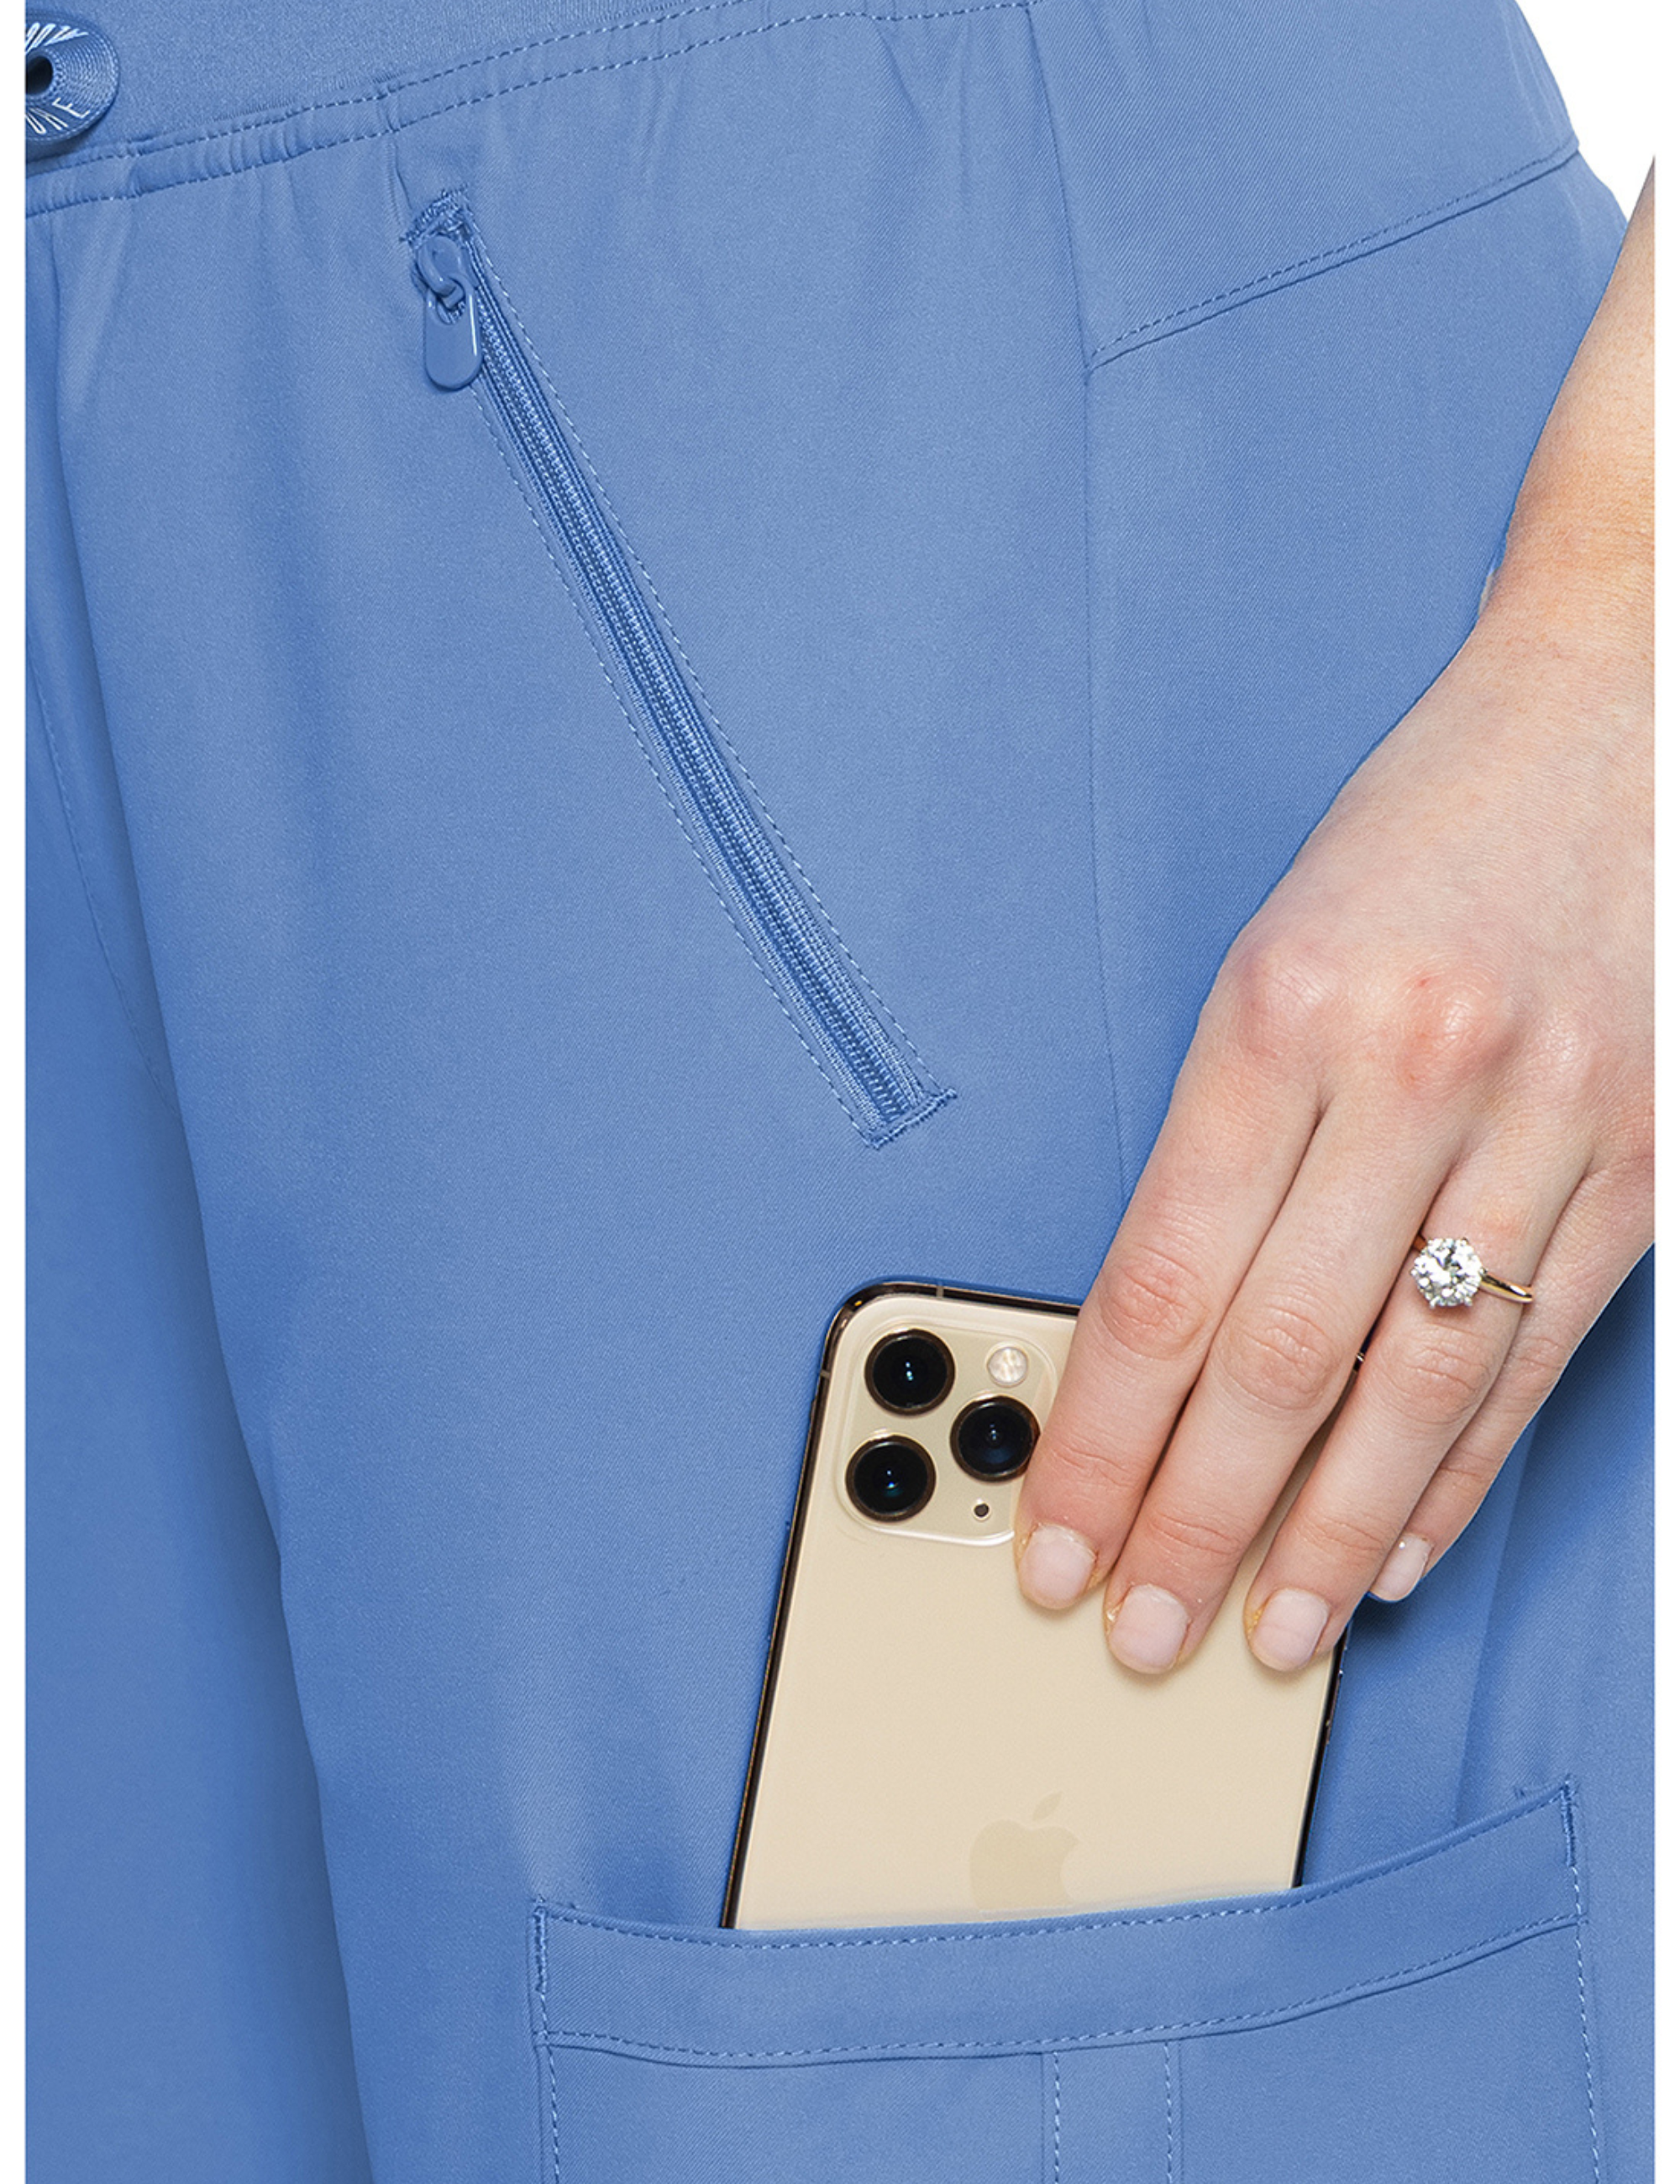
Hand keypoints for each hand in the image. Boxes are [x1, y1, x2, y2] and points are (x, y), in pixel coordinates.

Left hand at [1014, 171, 1653, 1675]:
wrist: (1622, 706)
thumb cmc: (1426, 827)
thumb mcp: (1276, 951)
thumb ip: (1226, 1144)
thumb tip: (1167, 1343)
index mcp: (1285, 1012)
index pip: (1164, 1286)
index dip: (1100, 1436)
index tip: (1052, 1532)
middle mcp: (1417, 1074)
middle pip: (1278, 1359)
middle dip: (1193, 1518)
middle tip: (1136, 1629)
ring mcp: (1550, 1123)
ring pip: (1417, 1388)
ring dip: (1327, 1534)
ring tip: (1259, 1632)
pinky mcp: (1645, 1160)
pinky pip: (1539, 1359)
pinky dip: (1462, 1475)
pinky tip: (1400, 1549)